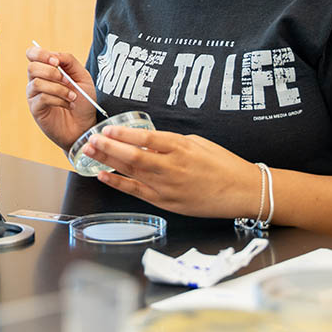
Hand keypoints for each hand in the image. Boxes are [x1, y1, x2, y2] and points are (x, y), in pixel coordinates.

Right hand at [25, 46, 98, 150]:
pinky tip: (68, 105)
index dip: (41, 54)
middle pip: (32, 67)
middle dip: (51, 72)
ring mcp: (34, 95)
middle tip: (67, 80)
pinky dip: (58, 99)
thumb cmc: (83, 101)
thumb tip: (55, 56)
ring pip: (37, 83)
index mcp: (47, 69)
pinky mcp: (36, 109)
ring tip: (72, 96)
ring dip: (58, 88)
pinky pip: (42, 98)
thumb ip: (69, 62)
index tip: (56, 61)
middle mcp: (37, 80)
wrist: (86, 125)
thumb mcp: (82, 76)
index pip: (32, 54)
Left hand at [82, 126, 260, 218]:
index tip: (107, 128)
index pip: (146, 139)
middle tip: (90, 140)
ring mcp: (168, 188)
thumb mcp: (197, 142)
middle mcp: (172, 168)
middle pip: (133, 157)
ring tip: (90, 153)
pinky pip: (137, 192)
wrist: (242, 191)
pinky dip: (118, 184)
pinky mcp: (167, 203)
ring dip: (108, 163)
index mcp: (181, 147)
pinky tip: (104, 176)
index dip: (123, 135)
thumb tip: (147, 139)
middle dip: (108, 148)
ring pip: (132, 173)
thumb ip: (170, 141)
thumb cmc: (222, 163)